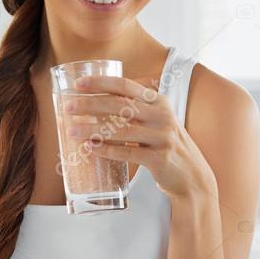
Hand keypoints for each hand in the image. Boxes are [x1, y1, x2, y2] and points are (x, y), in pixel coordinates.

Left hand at [63, 72, 215, 201]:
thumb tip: (94, 101)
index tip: (79, 83)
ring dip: (93, 129)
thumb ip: (135, 108)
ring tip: (72, 131)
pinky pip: (128, 152)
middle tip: (68, 108)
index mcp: (158, 101)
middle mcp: (161, 115)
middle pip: (120, 105)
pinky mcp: (159, 159)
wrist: (191, 175)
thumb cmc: (165, 144)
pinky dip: (107, 150)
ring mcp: (162, 137)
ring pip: (121, 130)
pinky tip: (91, 148)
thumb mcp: (156, 119)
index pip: (125, 85)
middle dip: (90, 105)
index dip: (101, 83)